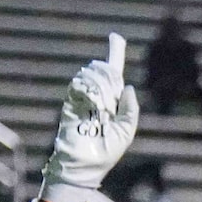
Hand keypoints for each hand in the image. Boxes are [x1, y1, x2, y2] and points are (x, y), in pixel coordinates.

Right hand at [40, 34, 137, 201]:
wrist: (83, 164)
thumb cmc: (106, 154)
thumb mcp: (126, 132)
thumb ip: (130, 110)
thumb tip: (128, 86)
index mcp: (112, 103)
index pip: (113, 75)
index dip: (115, 55)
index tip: (116, 37)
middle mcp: (98, 97)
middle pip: (106, 71)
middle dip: (111, 80)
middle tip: (110, 104)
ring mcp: (83, 97)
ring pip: (94, 74)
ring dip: (102, 87)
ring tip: (102, 109)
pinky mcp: (71, 100)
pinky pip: (81, 83)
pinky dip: (90, 90)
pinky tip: (93, 103)